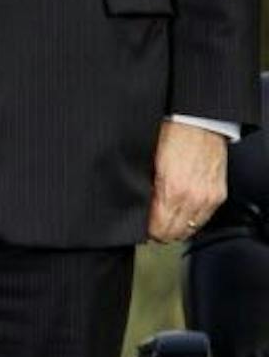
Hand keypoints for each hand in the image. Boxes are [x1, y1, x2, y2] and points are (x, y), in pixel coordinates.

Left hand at [146, 120, 228, 243]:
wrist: (198, 123)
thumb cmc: (170, 135)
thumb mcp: (148, 161)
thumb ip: (144, 186)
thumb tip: (138, 205)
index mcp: (171, 189)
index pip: (158, 228)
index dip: (147, 231)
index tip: (140, 228)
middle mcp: (192, 197)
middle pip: (173, 233)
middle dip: (159, 232)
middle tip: (150, 227)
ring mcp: (207, 198)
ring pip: (190, 230)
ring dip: (176, 228)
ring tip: (164, 221)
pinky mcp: (218, 196)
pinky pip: (203, 220)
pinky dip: (191, 220)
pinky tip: (181, 214)